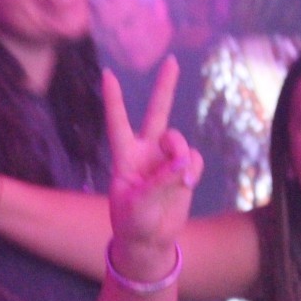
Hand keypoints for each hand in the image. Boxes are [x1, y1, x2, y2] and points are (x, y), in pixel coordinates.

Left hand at [104, 57, 202, 279]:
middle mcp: (146, 152)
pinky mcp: (185, 170)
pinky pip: (194, 157)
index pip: (117, 121)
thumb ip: (163, 179)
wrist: (149, 241)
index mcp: (124, 156)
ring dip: (180, 154)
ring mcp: (166, 159)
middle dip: (165, 86)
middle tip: (172, 60)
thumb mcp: (140, 202)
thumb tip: (184, 160)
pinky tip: (186, 184)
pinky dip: (192, 169)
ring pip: (180, 139)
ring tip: (177, 178)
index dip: (114, 99)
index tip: (107, 74)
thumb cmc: (133, 222)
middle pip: (156, 112)